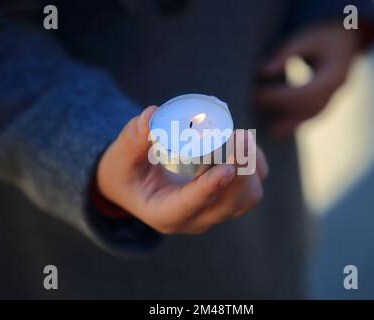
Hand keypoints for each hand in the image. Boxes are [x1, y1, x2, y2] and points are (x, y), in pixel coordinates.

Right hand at [97, 106, 268, 234]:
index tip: (227, 168)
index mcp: (165, 213)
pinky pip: (252, 185)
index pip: (191, 206)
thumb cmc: (126, 172)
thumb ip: (132, 139)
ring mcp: (214, 209)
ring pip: (247, 196)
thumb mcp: (120, 158)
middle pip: (230, 203)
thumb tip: (151, 116)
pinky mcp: (227, 197)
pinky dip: (254, 163)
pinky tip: (242, 141)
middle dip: (241, 171)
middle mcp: (195, 217)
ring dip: (250, 166)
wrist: (136, 185)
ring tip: (240, 135)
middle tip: (240, 135)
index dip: (211, 188)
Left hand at [254, 22, 360, 137]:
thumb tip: (262, 72)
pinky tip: (278, 130)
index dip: (281, 96)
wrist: (345, 38)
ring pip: (311, 115)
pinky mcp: (328, 100)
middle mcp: (338, 89)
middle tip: (255, 104)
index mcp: (335, 73)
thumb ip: (285, 54)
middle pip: (308, 106)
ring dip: (290, 123)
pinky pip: (312, 115)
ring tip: (269, 131)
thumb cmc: (322, 36)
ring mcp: (335, 96)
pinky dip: (295, 122)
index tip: (258, 94)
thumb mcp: (304, 39)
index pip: (305, 91)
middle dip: (281, 107)